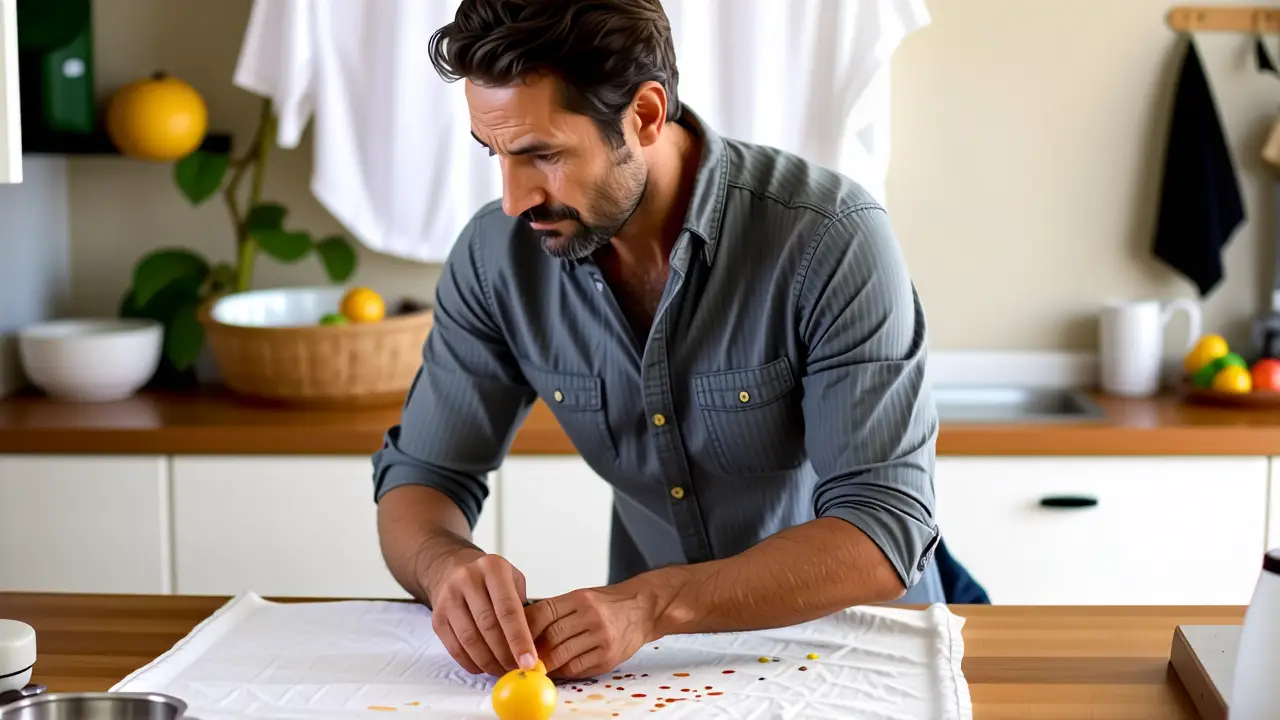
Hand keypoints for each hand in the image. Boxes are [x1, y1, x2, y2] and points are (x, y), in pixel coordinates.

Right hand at [425, 551, 537, 676]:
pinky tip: (483, 666)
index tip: (529, 662)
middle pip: (488, 626)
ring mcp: (449, 598)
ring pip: (470, 640)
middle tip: (517, 669)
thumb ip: (523, 607)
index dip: (519, 639)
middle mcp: (468, 580)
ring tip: (501, 670)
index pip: (508, 609)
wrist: (452, 569)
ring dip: (488, 662)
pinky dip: (470, 663)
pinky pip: (454, 647)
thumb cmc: (490, 579)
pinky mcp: (437, 616)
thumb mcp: (513, 579)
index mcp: (493, 568)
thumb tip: (530, 649)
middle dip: (505, 654)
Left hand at [524, 585, 657, 678]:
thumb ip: (555, 611)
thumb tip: (522, 627)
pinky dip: (561, 672)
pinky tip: (555, 670)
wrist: (644, 609)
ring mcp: (601, 637)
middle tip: (517, 658)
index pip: (543, 613)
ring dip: (544, 664)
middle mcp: (591, 616)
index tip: (510, 638)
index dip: (522, 628)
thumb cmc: (607, 604)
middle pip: (550, 636)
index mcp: (579, 598)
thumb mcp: (581, 597)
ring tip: (533, 667)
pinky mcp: (608, 657)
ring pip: (562, 655)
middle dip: (531, 650)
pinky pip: (577, 668)